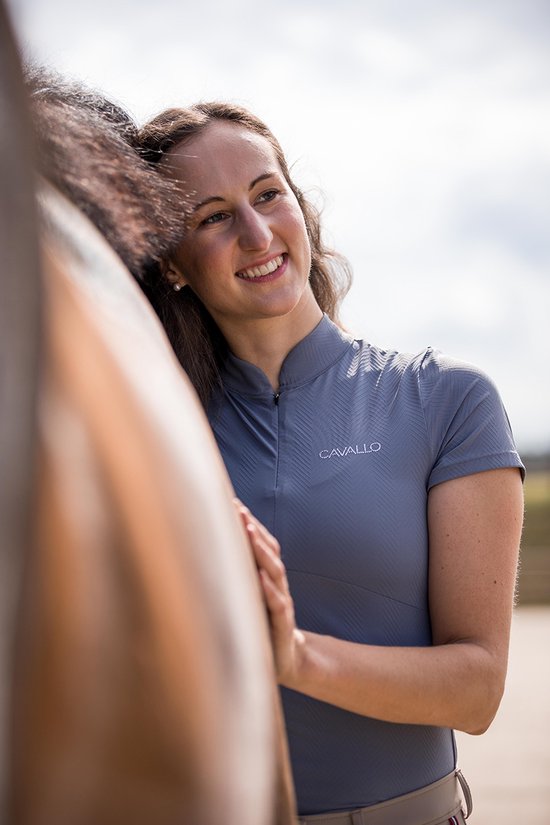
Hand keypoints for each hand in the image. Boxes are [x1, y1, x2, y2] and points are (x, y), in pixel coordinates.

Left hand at [234, 499, 303, 685]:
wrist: (286, 659)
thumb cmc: (261, 624)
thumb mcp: (247, 598)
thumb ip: (235, 577)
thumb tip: (203, 556)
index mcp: (267, 576)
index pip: (261, 543)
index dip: (248, 522)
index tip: (230, 502)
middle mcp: (276, 584)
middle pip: (269, 550)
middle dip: (253, 528)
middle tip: (238, 508)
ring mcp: (282, 603)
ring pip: (275, 571)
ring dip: (262, 550)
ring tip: (249, 531)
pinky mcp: (283, 626)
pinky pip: (279, 605)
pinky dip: (270, 590)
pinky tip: (261, 579)